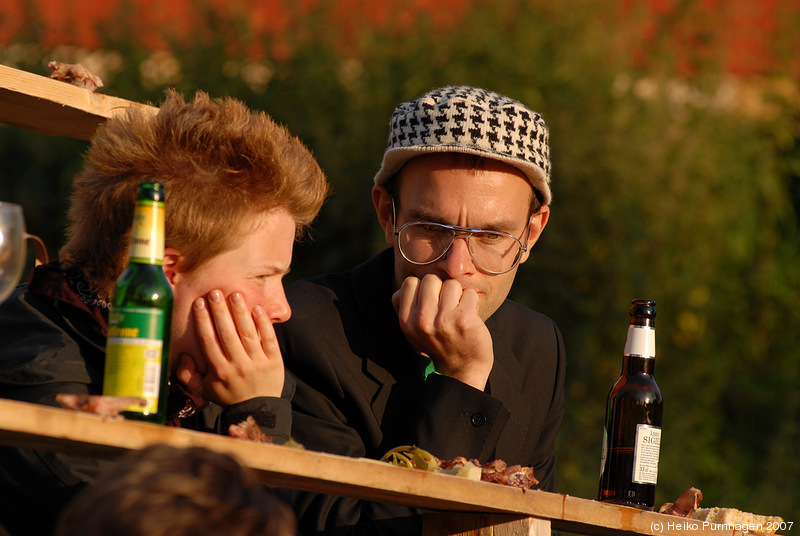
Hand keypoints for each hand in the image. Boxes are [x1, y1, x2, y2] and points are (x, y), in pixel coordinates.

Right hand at [176, 289, 284, 405]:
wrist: (257, 409)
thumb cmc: (228, 395)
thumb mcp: (203, 390)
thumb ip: (187, 375)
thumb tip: (183, 356)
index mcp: (220, 371)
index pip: (209, 341)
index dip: (203, 321)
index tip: (199, 303)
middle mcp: (238, 366)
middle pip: (228, 334)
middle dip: (220, 312)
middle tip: (215, 292)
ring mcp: (258, 363)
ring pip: (248, 334)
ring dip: (241, 313)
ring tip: (235, 294)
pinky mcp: (274, 361)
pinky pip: (269, 339)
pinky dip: (264, 324)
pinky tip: (257, 308)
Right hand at [392, 274, 493, 389]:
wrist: (461, 370)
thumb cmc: (439, 343)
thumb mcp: (413, 330)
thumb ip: (406, 306)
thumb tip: (411, 282)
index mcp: (406, 320)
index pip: (410, 282)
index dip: (423, 288)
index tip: (431, 302)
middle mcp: (421, 320)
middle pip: (431, 279)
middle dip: (441, 289)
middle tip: (446, 307)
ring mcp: (442, 320)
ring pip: (451, 284)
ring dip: (458, 295)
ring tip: (457, 312)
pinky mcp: (463, 319)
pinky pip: (469, 293)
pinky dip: (472, 302)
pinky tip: (469, 316)